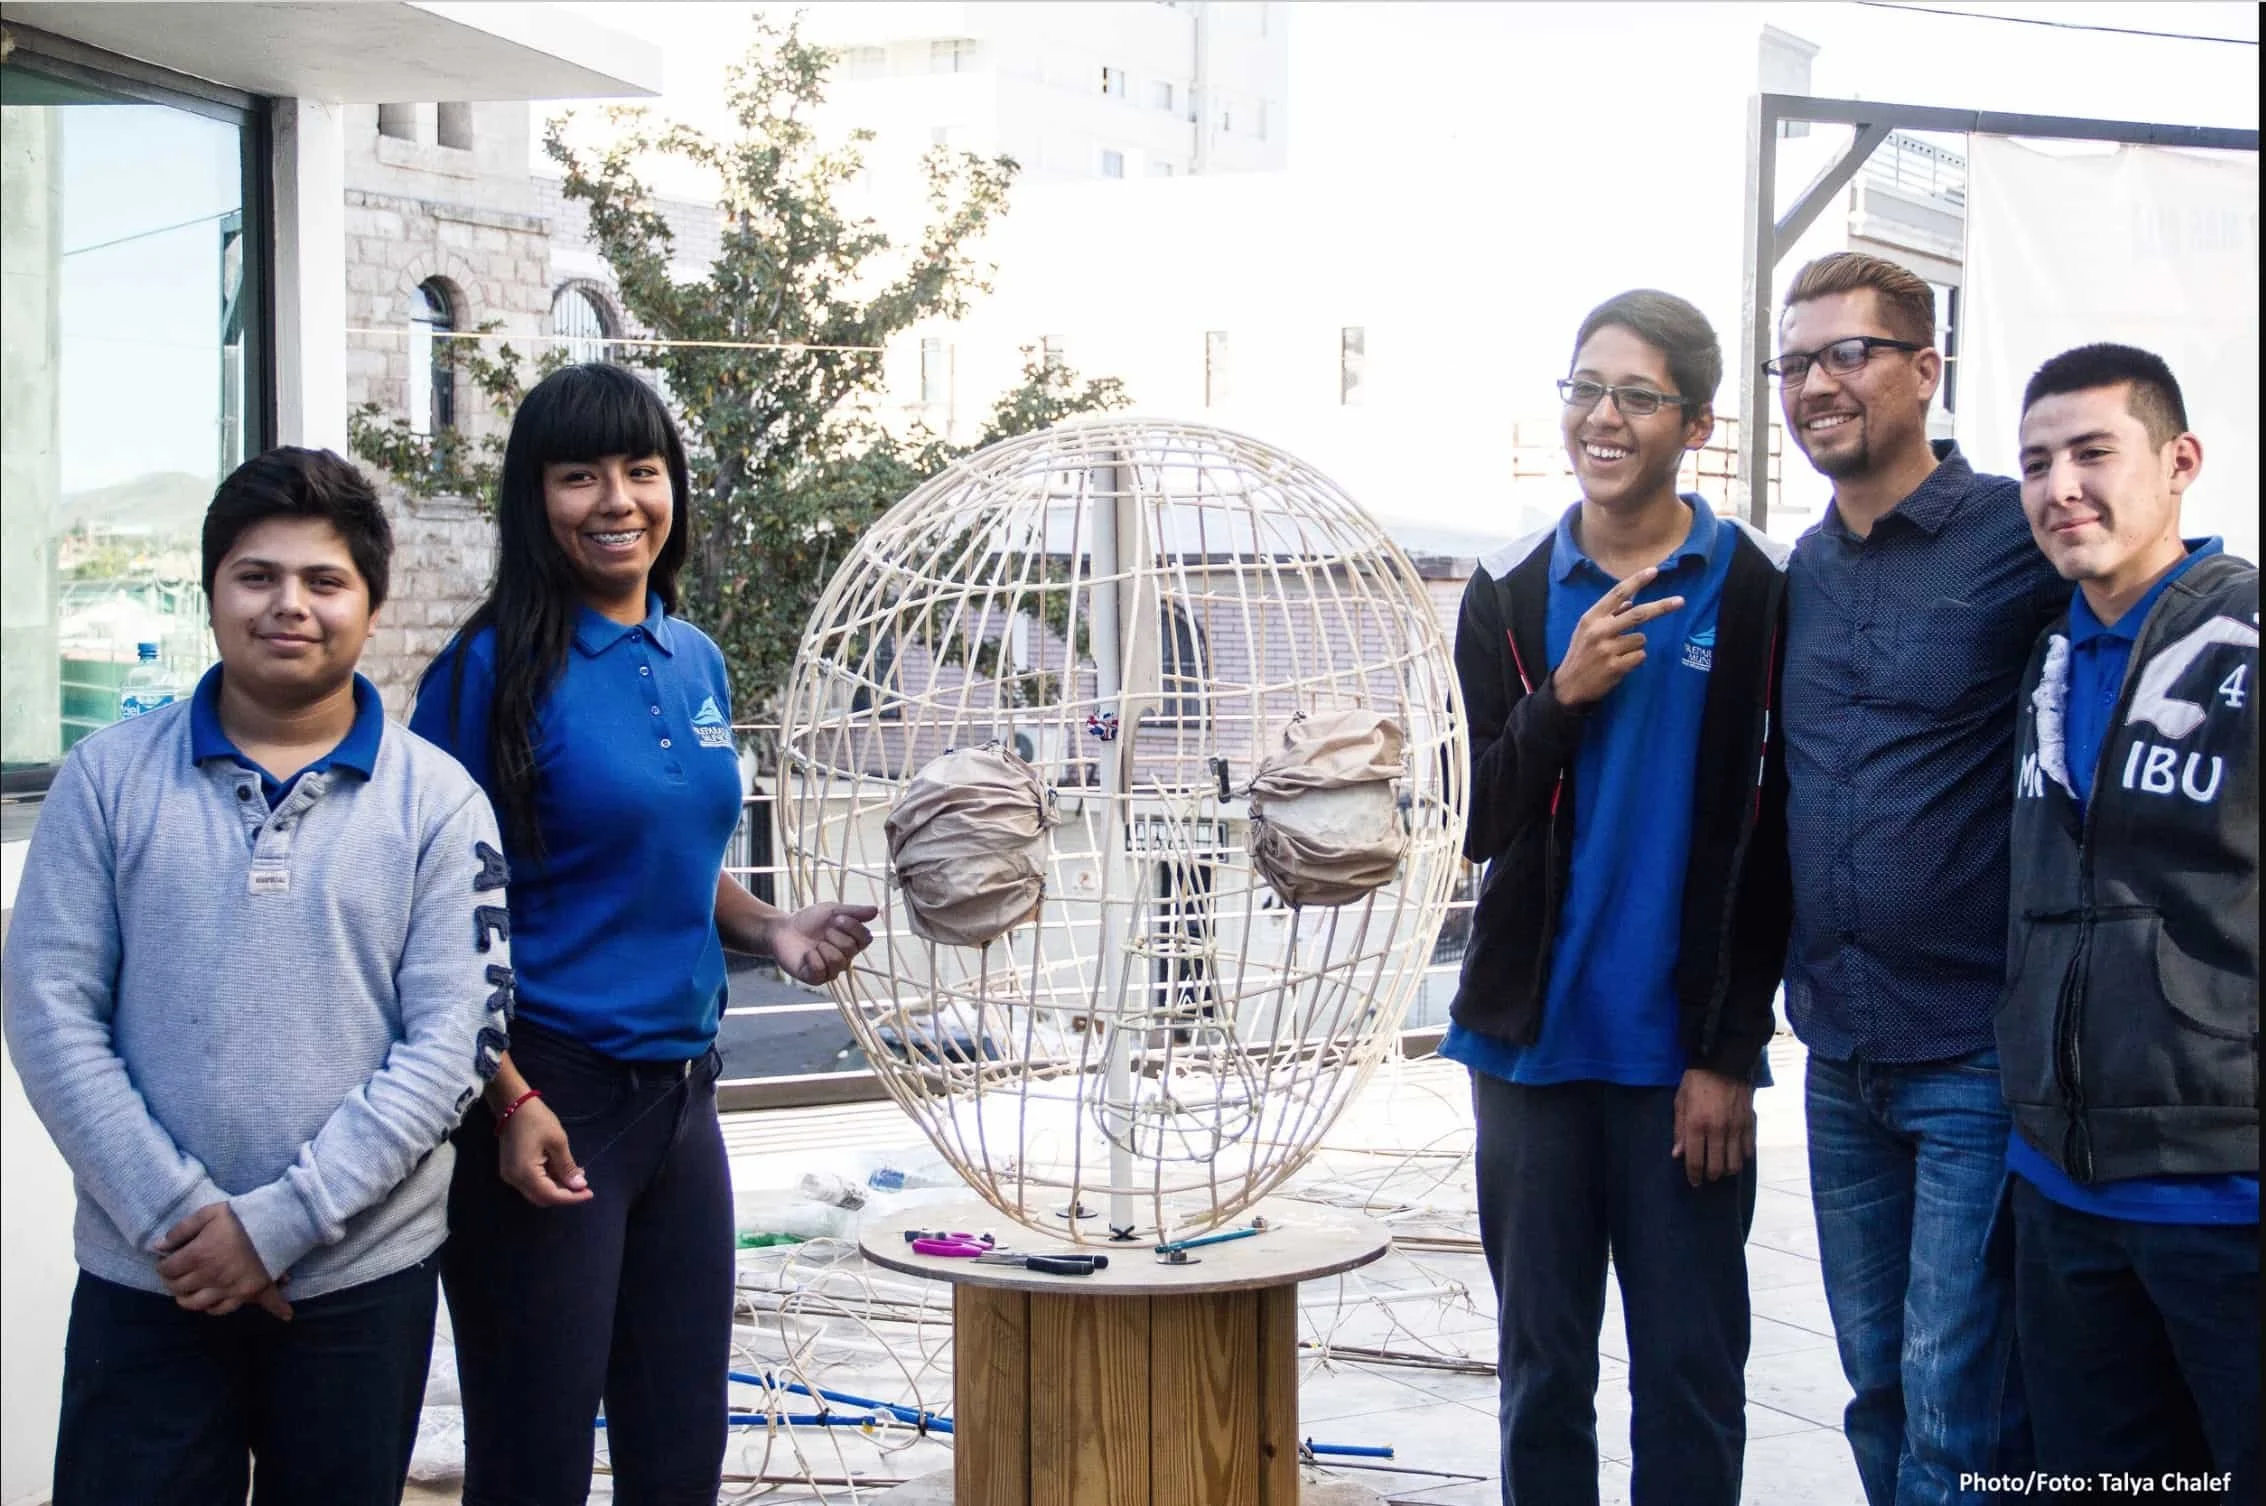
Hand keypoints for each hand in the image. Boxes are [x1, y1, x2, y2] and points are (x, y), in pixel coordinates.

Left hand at [155, 1203, 290, 1318]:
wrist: (278, 1224)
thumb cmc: (241, 1217)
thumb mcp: (209, 1213)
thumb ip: (181, 1229)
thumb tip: (158, 1246)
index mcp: (197, 1255)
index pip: (168, 1269)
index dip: (162, 1266)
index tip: (165, 1261)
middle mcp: (208, 1276)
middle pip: (179, 1288)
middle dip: (171, 1282)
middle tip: (175, 1275)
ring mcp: (227, 1288)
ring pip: (196, 1304)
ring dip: (187, 1299)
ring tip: (188, 1292)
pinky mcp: (245, 1293)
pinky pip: (223, 1308)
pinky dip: (214, 1309)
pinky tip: (212, 1305)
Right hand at [497, 1096, 592, 1207]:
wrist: (513, 1104)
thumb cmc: (537, 1120)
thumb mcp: (558, 1142)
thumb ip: (567, 1167)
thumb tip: (579, 1185)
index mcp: (525, 1173)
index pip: (551, 1195)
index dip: (571, 1197)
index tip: (590, 1193)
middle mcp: (515, 1180)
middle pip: (542, 1198)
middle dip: (564, 1194)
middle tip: (584, 1185)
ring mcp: (510, 1176)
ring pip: (537, 1192)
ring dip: (557, 1187)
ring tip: (576, 1175)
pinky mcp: (511, 1170)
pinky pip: (531, 1182)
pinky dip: (547, 1180)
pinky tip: (561, 1170)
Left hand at [769, 903, 878, 985]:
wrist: (783, 929)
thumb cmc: (809, 920)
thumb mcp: (832, 911)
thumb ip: (854, 912)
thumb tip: (877, 910)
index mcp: (852, 942)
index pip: (865, 939)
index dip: (853, 927)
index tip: (837, 918)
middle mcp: (844, 958)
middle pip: (850, 949)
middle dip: (834, 936)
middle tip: (822, 932)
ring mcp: (830, 970)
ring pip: (838, 962)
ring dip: (823, 947)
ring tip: (814, 944)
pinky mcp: (815, 978)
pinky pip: (821, 971)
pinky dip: (812, 959)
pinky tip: (806, 954)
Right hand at [1551, 567, 1685, 707]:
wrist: (1569, 685)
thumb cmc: (1581, 653)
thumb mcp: (1587, 630)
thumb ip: (1608, 615)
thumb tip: (1631, 602)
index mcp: (1592, 617)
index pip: (1617, 593)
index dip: (1637, 581)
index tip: (1654, 571)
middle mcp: (1599, 630)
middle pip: (1638, 614)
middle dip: (1661, 607)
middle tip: (1680, 601)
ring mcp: (1608, 649)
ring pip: (1641, 639)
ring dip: (1636, 645)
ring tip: (1619, 653)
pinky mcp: (1615, 667)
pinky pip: (1640, 656)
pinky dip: (1635, 659)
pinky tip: (1621, 664)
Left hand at [1672, 1068, 1755, 1187]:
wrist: (1725, 1062)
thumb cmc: (1697, 1080)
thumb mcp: (1680, 1101)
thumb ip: (1679, 1130)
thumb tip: (1678, 1154)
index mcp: (1697, 1125)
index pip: (1695, 1161)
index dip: (1694, 1176)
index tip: (1694, 1182)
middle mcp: (1718, 1130)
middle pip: (1717, 1167)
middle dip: (1711, 1176)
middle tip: (1707, 1175)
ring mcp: (1737, 1128)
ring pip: (1735, 1163)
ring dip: (1727, 1170)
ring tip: (1721, 1167)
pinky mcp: (1750, 1123)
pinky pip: (1749, 1150)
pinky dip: (1742, 1157)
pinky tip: (1735, 1155)